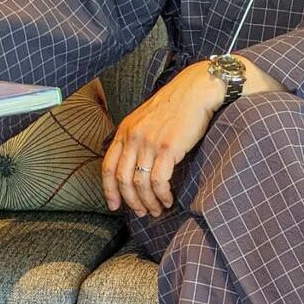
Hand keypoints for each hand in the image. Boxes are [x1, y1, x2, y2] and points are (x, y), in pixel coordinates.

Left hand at [102, 61, 224, 217]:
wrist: (196, 90)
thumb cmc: (176, 107)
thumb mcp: (146, 120)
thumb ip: (137, 140)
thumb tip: (135, 167)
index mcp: (125, 131)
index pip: (108, 166)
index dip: (109, 190)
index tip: (114, 206)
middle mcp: (133, 137)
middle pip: (123, 179)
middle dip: (131, 201)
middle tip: (141, 213)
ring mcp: (149, 142)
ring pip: (140, 183)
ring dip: (149, 202)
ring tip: (158, 209)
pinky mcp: (168, 148)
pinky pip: (159, 180)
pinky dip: (162, 195)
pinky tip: (169, 199)